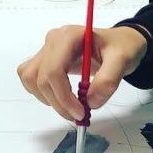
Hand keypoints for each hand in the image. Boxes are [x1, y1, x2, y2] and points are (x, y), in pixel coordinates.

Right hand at [18, 24, 148, 121]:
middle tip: (79, 116)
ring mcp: (46, 49)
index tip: (81, 113)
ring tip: (69, 107)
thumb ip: (108, 80)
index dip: (63, 96)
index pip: (54, 70)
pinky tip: (59, 97)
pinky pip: (30, 77)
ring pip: (30, 78)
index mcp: (69, 36)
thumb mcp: (123, 60)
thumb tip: (89, 102)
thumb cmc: (121, 48)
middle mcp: (52, 40)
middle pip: (40, 77)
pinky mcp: (44, 59)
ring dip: (47, 98)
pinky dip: (41, 93)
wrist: (119, 43)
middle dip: (58, 102)